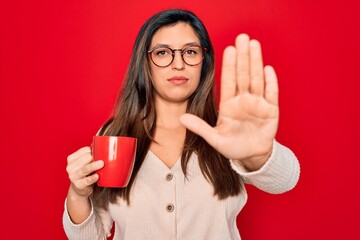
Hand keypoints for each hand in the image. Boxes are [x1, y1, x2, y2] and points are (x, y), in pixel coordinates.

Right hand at [66, 147, 103, 197]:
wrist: (80, 189)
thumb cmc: (85, 173)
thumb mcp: (84, 163)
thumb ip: (90, 155)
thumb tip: (103, 144)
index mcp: (71, 159)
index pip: (84, 151)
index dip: (93, 150)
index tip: (101, 151)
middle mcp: (70, 167)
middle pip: (85, 159)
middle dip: (94, 157)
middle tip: (103, 158)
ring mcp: (73, 176)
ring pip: (85, 169)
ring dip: (94, 166)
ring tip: (102, 164)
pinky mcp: (78, 185)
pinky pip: (86, 181)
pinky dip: (92, 178)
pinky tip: (97, 176)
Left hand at [180, 34, 278, 170]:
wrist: (252, 156)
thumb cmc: (232, 147)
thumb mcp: (215, 139)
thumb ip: (200, 128)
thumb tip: (181, 118)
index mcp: (229, 105)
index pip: (228, 81)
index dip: (229, 66)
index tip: (228, 49)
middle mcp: (243, 100)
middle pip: (243, 75)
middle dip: (243, 57)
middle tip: (242, 38)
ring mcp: (258, 103)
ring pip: (257, 79)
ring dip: (256, 62)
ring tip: (254, 44)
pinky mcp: (271, 110)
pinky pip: (271, 93)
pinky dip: (270, 82)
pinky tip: (267, 68)